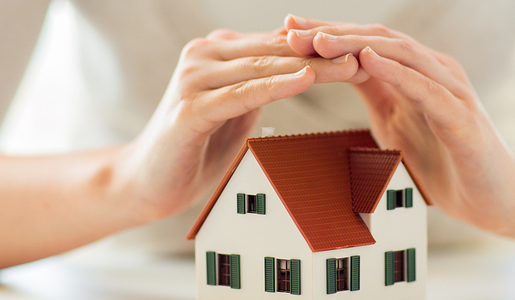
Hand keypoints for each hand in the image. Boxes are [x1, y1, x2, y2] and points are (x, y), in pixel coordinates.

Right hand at [111, 29, 358, 222]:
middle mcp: (203, 55)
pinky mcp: (189, 109)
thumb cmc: (198, 147)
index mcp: (217, 52)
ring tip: (350, 66)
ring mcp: (193, 80)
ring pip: (263, 68)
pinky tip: (305, 81)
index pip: (279, 44)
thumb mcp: (237, 108)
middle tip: (368, 56)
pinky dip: (275, 87)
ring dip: (311, 67)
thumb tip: (306, 67)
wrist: (147, 182)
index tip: (362, 51)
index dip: (321, 47)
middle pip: (276, 51)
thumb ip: (262, 84)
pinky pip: (241, 94)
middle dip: (324, 53)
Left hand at [284, 15, 514, 231]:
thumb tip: (333, 70)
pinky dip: (397, 72)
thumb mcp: (396, 120)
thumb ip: (373, 91)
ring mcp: (451, 91)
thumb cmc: (445, 158)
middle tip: (290, 31)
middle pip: (378, 41)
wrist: (496, 198)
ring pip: (400, 56)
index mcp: (415, 72)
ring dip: (357, 46)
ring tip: (319, 40)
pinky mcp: (462, 118)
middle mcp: (434, 71)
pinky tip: (369, 61)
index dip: (327, 34)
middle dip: (332, 34)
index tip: (286, 29)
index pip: (365, 43)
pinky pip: (426, 89)